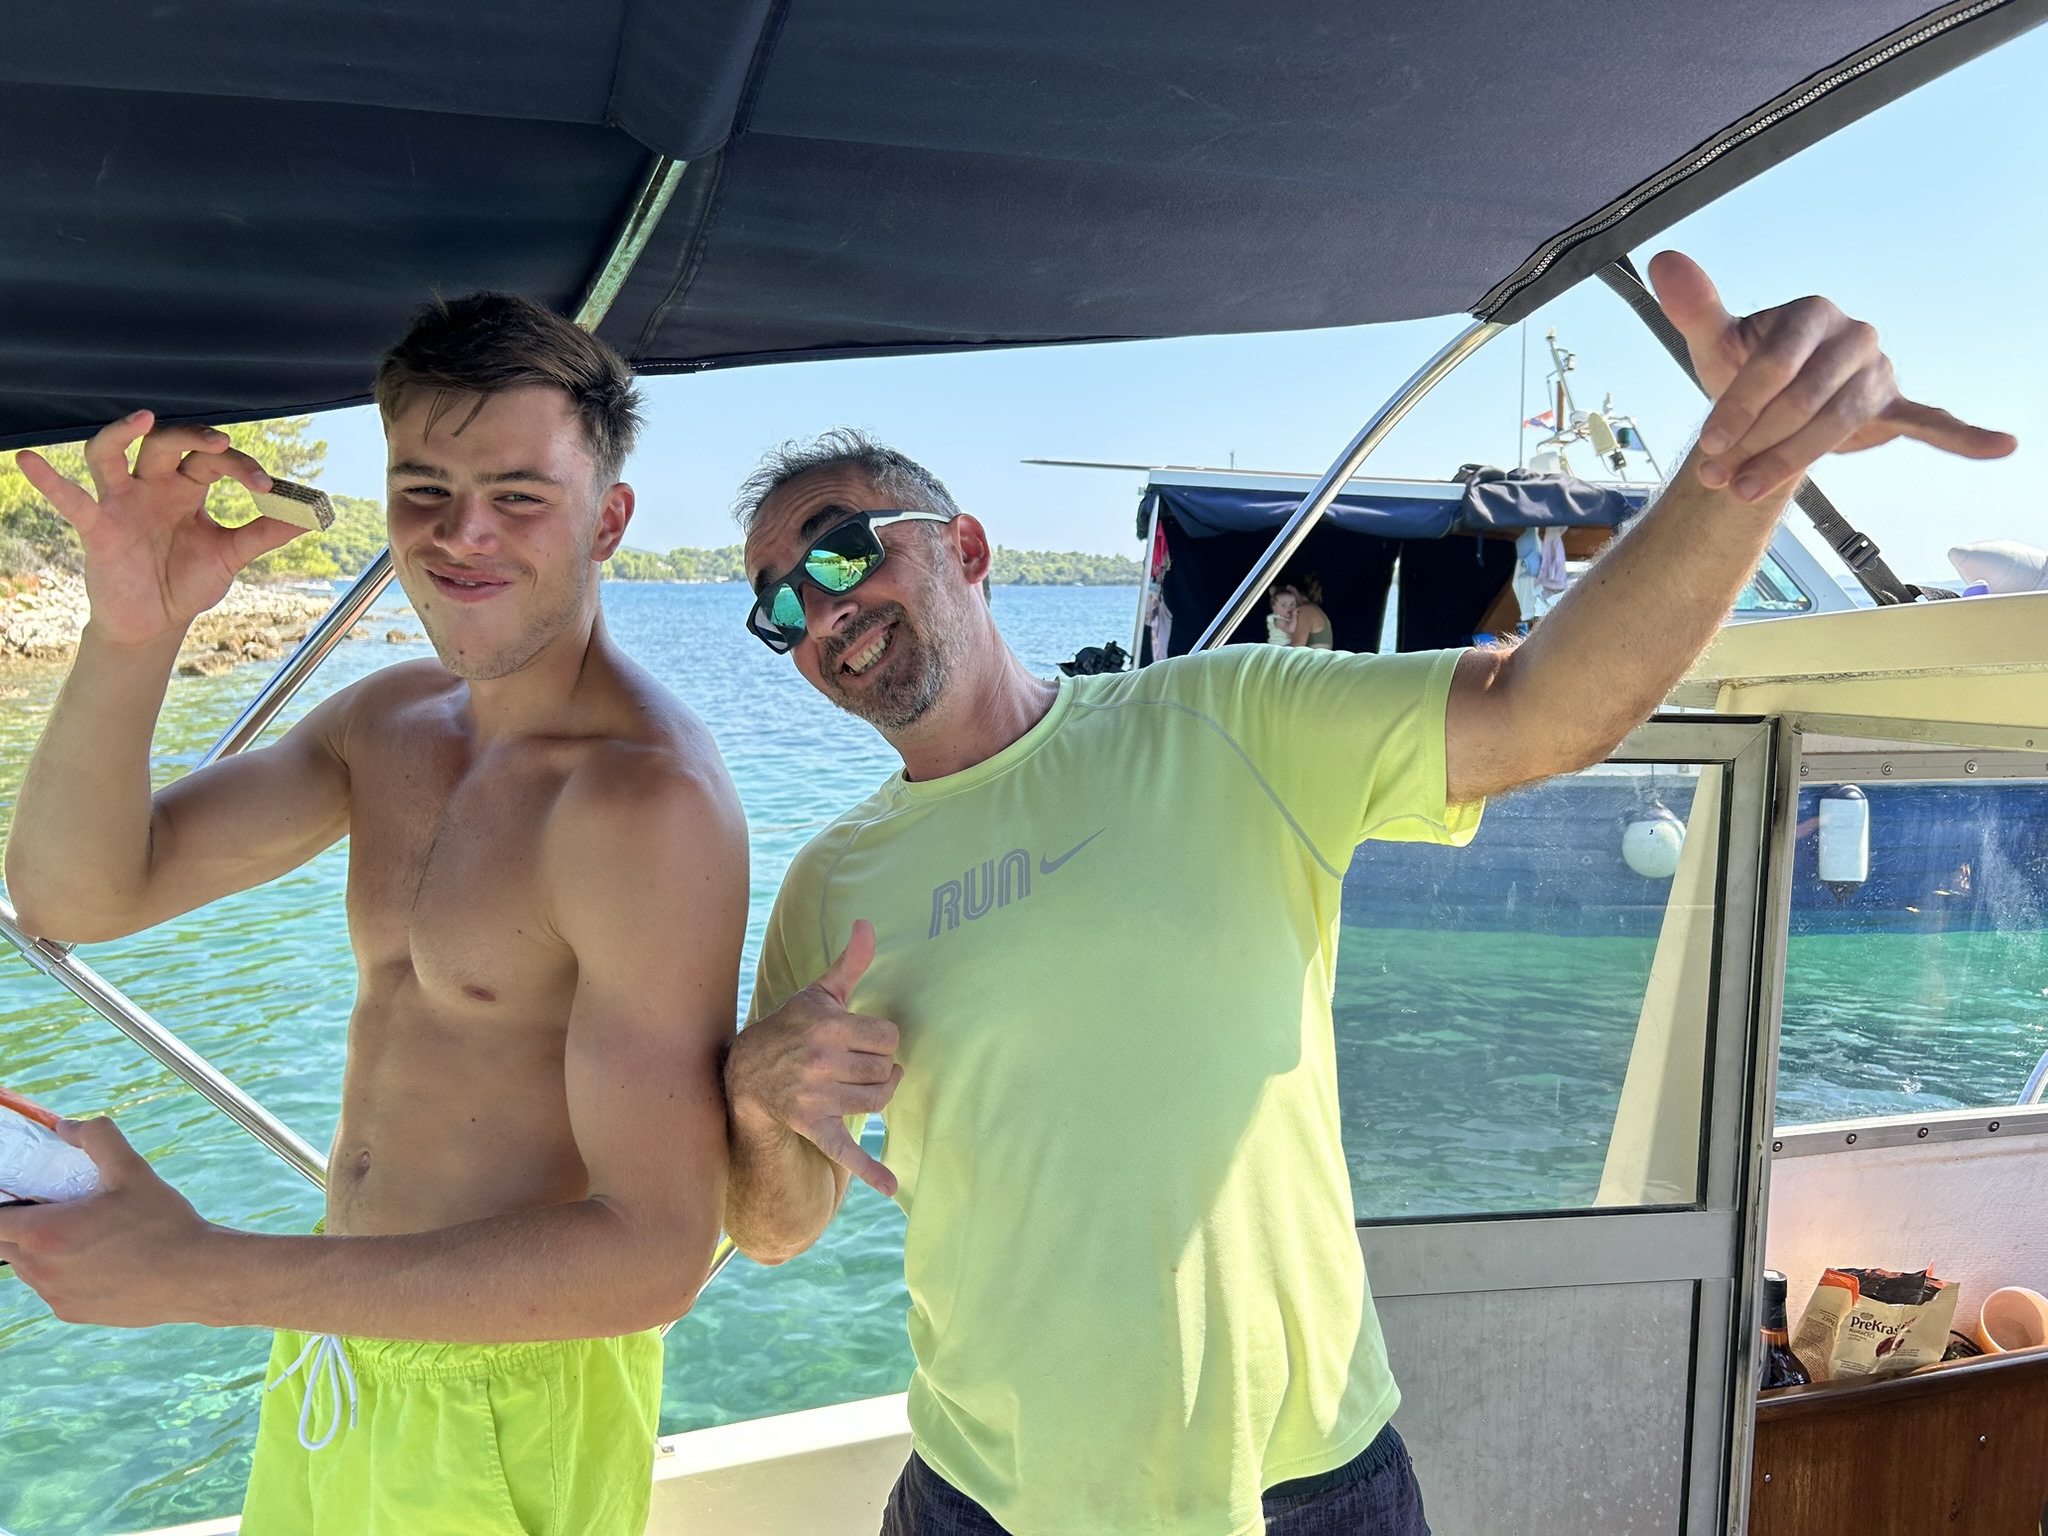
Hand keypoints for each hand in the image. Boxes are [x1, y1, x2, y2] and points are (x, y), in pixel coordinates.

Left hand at [0, 1117, 218, 1325]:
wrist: (196, 1276)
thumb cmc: (164, 1225)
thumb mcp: (133, 1171)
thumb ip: (96, 1138)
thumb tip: (67, 1127)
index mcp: (47, 1233)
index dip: (1, 1207)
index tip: (19, 1197)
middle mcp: (42, 1270)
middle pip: (3, 1246)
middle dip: (20, 1226)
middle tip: (55, 1210)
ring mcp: (55, 1295)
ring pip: (27, 1268)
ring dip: (41, 1249)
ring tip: (83, 1234)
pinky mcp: (72, 1312)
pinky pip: (51, 1288)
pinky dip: (62, 1272)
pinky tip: (100, 1258)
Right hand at [15, 411, 303, 647]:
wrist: (155, 622)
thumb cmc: (186, 580)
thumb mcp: (231, 555)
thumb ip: (266, 533)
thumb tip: (311, 515)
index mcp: (187, 487)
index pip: (213, 460)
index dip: (242, 468)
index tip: (270, 489)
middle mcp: (152, 486)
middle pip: (166, 443)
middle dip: (194, 439)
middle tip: (222, 445)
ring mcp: (121, 502)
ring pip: (111, 453)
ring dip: (122, 433)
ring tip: (142, 418)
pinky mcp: (97, 527)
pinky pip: (70, 500)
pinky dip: (49, 480)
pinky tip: (29, 459)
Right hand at [725, 920, 902, 1196]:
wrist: (745, 1074)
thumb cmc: (791, 1028)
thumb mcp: (818, 995)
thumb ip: (849, 963)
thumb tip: (867, 922)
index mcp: (828, 1025)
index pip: (889, 1035)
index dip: (881, 1038)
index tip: (862, 1039)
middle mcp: (821, 1061)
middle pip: (886, 1069)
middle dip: (879, 1066)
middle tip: (858, 1064)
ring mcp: (816, 1096)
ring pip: (878, 1100)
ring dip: (878, 1095)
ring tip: (862, 1085)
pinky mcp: (813, 1127)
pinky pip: (846, 1150)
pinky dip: (871, 1171)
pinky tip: (891, 1186)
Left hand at [1649, 251, 2015, 502]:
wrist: (1768, 397)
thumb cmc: (1741, 363)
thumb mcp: (1715, 340)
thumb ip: (1694, 306)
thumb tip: (1664, 259)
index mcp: (1811, 313)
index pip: (1775, 364)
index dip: (1737, 408)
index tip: (1707, 448)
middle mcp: (1853, 335)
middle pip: (1805, 400)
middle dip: (1756, 444)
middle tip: (1719, 481)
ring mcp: (1876, 371)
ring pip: (1838, 424)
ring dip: (1790, 462)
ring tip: (1746, 493)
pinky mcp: (1892, 405)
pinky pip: (1930, 420)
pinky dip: (1963, 436)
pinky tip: (1999, 445)